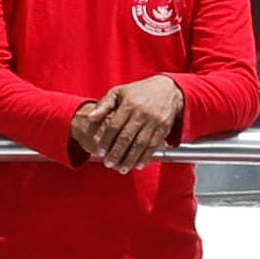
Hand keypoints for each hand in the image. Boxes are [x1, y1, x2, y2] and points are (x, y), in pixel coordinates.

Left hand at [68, 76, 185, 171]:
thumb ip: (104, 105)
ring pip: (140, 144)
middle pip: (126, 137)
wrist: (168, 89)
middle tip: (108, 164)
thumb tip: (90, 118)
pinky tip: (138, 165)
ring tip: (122, 169)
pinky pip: (153, 145)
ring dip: (130, 159)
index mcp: (129, 104)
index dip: (106, 140)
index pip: (114, 125)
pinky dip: (146, 157)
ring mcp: (154, 121)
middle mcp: (142, 113)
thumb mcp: (120, 92)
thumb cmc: (139, 91)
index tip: (100, 151)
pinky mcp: (164, 128)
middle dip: (116, 153)